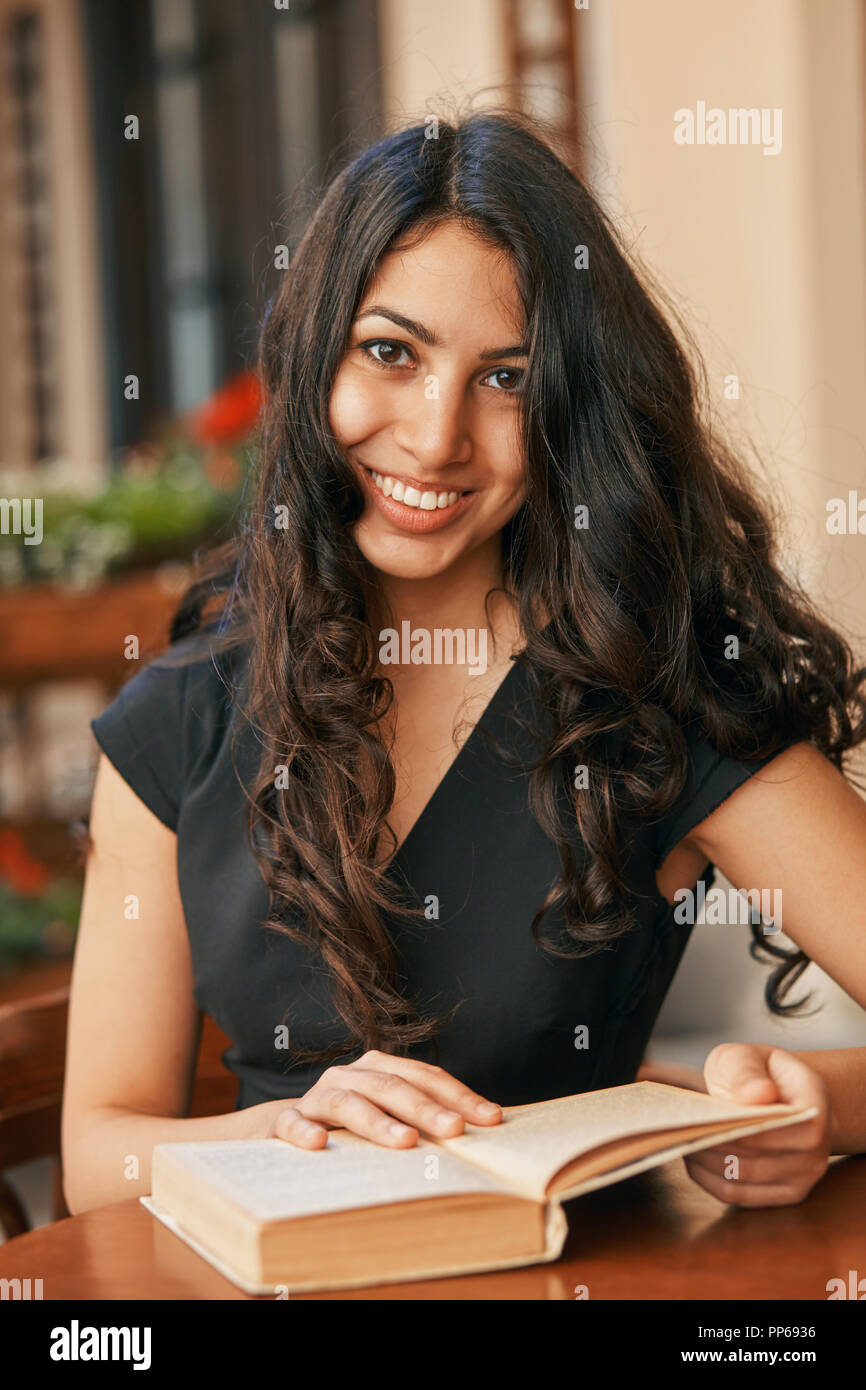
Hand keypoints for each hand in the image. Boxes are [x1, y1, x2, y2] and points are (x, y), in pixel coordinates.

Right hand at [265, 1050, 501, 1149]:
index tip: (491, 1118)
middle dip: (427, 1109)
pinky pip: (292, 1123)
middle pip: (392, 1087)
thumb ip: (424, 1121)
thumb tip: (482, 1133)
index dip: (459, 1096)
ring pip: (349, 1103)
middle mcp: (350, 1076)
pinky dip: (304, 1131)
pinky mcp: (286, 1121)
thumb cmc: (352, 1126)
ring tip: (406, 1142)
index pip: (425, 1077)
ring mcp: (317, 1097)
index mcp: (380, 1069)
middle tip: (456, 1130)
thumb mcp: (389, 1118)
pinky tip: (320, 1144)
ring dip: (379, 1122)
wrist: (285, 1129)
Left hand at [682, 1042, 830, 1205]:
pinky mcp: (786, 1194)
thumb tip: (757, 1095)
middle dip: (711, 1143)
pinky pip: (740, 1196)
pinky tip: (695, 1158)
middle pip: (753, 1157)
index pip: (773, 1125)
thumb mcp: (748, 1055)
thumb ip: (747, 1071)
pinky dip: (710, 1179)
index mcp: (814, 1108)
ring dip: (706, 1162)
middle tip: (679, 1128)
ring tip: (684, 1139)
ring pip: (743, 1180)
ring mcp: (805, 1176)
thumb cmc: (761, 1073)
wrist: (782, 1093)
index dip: (734, 1124)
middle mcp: (817, 1148)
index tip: (701, 1113)